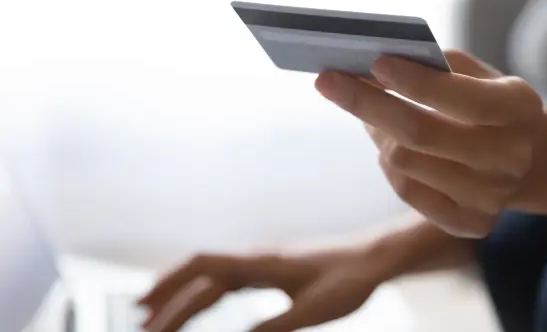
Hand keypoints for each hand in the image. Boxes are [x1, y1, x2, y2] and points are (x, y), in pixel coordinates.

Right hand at [138, 247, 383, 331]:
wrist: (373, 257)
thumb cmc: (348, 280)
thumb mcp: (312, 311)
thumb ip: (275, 328)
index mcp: (260, 262)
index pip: (203, 270)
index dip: (171, 290)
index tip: (145, 315)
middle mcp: (255, 257)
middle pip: (199, 271)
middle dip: (167, 294)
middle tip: (139, 322)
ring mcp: (262, 261)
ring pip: (211, 273)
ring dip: (183, 291)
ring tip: (155, 314)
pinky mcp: (271, 268)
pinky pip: (227, 278)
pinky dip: (205, 291)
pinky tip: (202, 303)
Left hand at [315, 50, 546, 237]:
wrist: (530, 158)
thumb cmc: (489, 103)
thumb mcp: (479, 74)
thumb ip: (437, 65)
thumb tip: (374, 67)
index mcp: (519, 109)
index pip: (463, 98)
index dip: (415, 81)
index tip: (373, 62)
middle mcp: (510, 157)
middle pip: (421, 135)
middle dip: (366, 103)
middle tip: (327, 80)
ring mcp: (491, 197)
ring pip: (404, 162)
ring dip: (376, 131)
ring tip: (367, 111)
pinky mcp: (471, 224)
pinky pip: (406, 191)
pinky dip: (388, 163)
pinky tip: (389, 145)